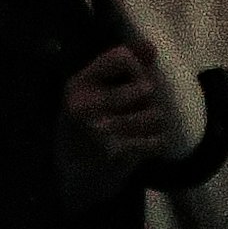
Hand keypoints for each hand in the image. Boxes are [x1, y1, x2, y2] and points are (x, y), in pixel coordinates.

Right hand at [56, 35, 178, 211]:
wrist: (70, 181)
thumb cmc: (82, 128)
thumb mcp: (89, 92)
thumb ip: (119, 65)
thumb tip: (151, 46)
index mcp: (77, 85)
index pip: (121, 56)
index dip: (137, 66)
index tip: (134, 79)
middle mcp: (86, 105)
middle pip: (146, 87)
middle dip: (148, 99)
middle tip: (139, 109)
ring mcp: (102, 131)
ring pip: (156, 114)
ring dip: (154, 122)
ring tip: (140, 128)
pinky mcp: (118, 155)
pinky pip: (157, 140)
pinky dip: (155, 143)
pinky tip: (141, 145)